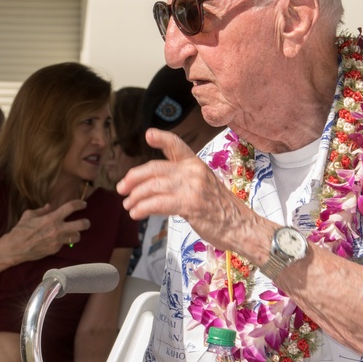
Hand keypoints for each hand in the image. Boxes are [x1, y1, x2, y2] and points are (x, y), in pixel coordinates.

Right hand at [4, 199, 88, 261]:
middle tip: (86, 222)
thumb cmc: (21, 230)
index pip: (71, 207)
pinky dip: (63, 241)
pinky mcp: (55, 250)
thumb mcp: (29, 215)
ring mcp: (58, 241)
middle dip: (86, 222)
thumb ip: (42, 210)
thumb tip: (49, 207)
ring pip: (77, 237)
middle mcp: (57, 229)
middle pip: (81, 225)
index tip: (83, 204)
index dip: (79, 204)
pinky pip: (64, 244)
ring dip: (76, 234)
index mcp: (51, 218)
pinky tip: (58, 240)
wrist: (15, 248)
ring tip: (73, 233)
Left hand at [117, 129, 266, 255]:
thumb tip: (151, 185)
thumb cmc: (220, 210)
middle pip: (154, 168)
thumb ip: (180, 180)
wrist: (240, 226)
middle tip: (121, 188)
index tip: (148, 135)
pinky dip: (142, 208)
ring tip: (128, 206)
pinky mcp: (190, 203)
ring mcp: (192, 186)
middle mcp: (193, 171)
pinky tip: (136, 214)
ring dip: (135, 197)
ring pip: (152, 186)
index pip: (176, 145)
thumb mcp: (202, 186)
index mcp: (195, 164)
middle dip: (133, 178)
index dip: (161, 138)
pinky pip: (158, 203)